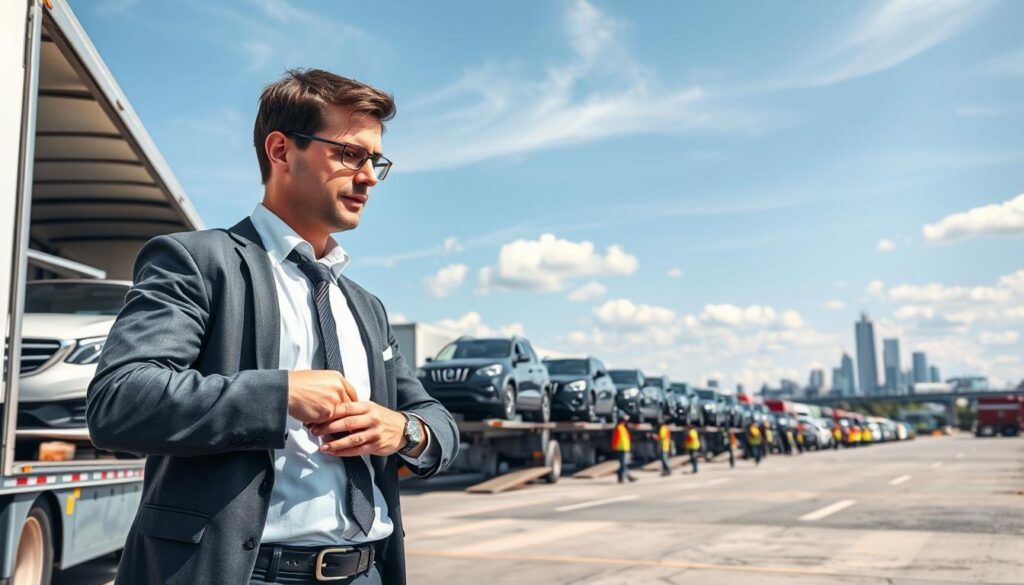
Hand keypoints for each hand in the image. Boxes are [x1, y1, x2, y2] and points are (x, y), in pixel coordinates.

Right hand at [286, 370, 358, 424]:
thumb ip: (330, 387)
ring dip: (332, 421)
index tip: (348, 410)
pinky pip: (331, 423)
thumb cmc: (295, 384)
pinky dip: (323, 426)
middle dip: (342, 414)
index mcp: (337, 378)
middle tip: (337, 421)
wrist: (286, 390)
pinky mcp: (329, 412)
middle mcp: (339, 388)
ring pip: (341, 416)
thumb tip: (333, 396)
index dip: (350, 404)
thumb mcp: (318, 378)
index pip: (352, 393)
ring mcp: (335, 400)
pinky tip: (314, 423)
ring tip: (322, 423)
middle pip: (349, 406)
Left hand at [307, 402, 422, 457]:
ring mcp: (375, 432)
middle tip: (314, 432)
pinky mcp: (376, 445)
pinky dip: (344, 452)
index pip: (346, 408)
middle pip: (347, 423)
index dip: (330, 413)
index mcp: (367, 406)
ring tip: (322, 447)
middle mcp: (372, 418)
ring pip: (352, 439)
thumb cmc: (381, 418)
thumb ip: (353, 409)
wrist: (404, 429)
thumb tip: (329, 412)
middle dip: (328, 428)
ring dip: (335, 444)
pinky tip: (334, 453)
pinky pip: (358, 450)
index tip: (316, 418)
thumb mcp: (370, 408)